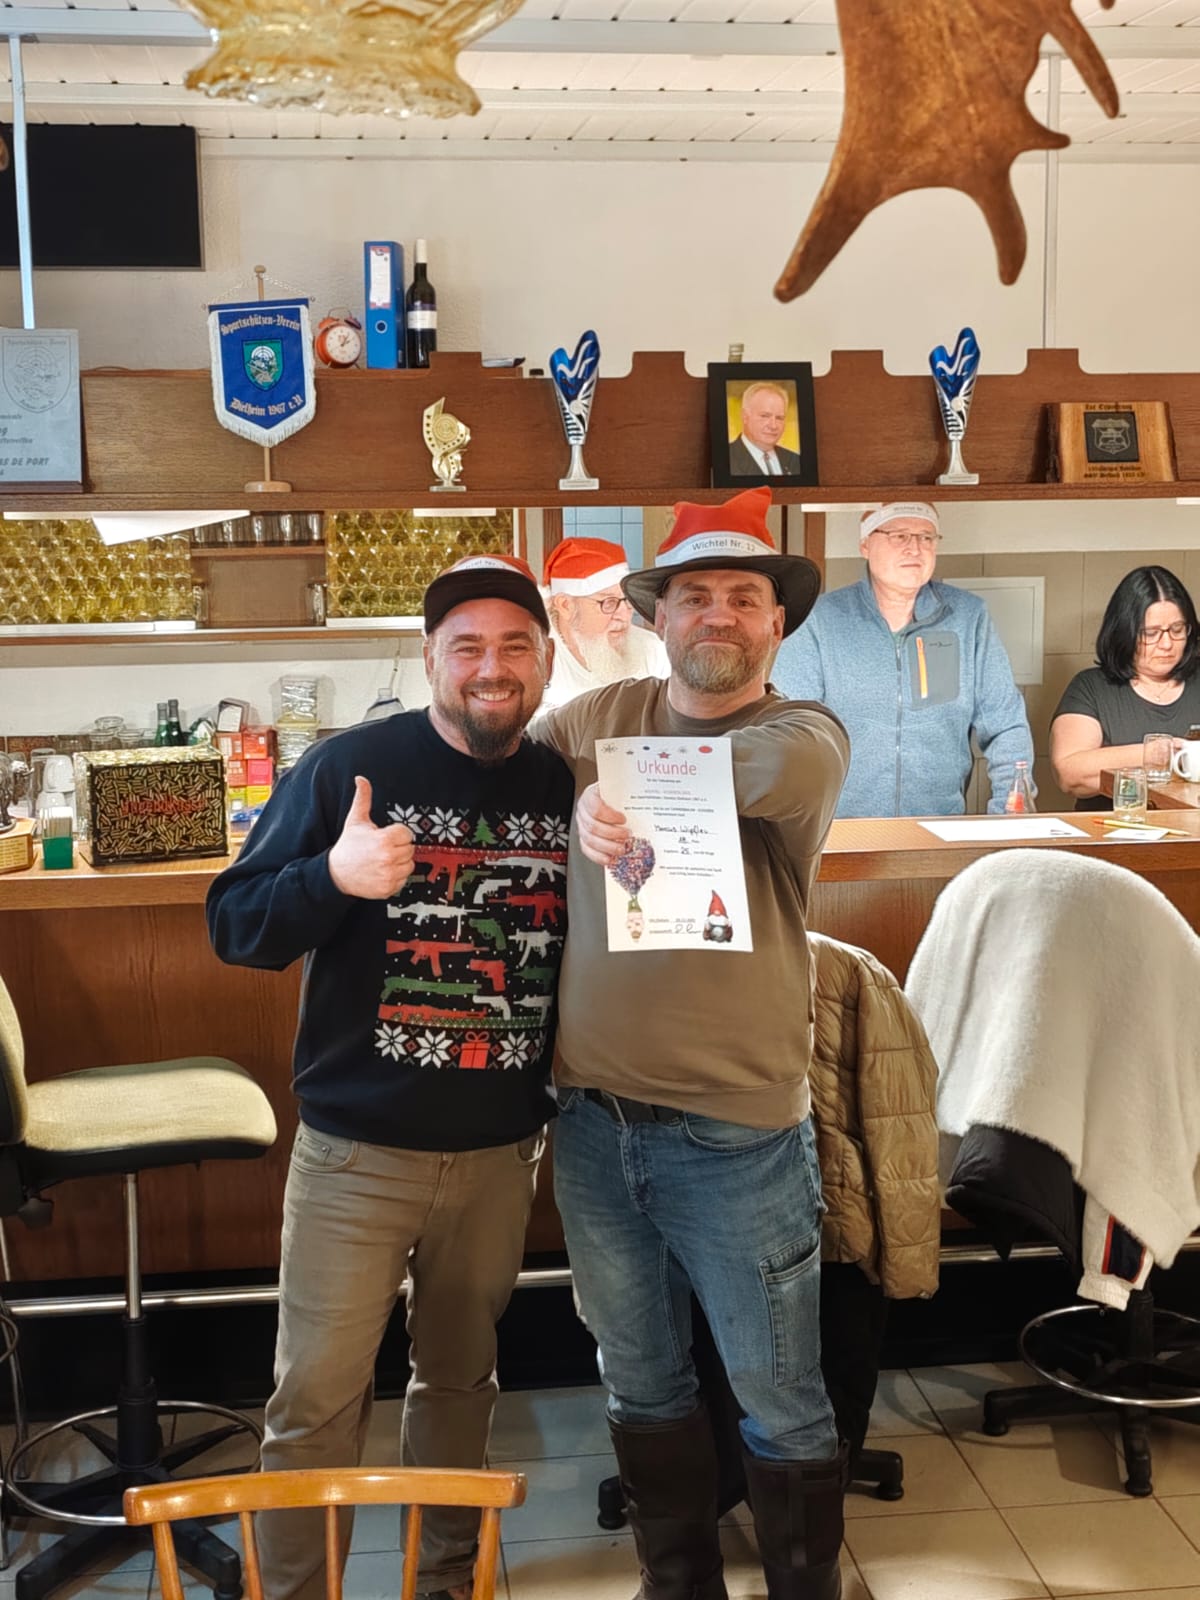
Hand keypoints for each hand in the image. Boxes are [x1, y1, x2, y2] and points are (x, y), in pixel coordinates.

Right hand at [327, 777, 414, 898]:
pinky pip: (404, 880)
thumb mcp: (355, 820)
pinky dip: (396, 877)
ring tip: (382, 860)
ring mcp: (389, 875)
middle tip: (382, 849)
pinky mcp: (389, 888)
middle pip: (410, 849)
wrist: (337, 874)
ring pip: (409, 865)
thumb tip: (361, 779)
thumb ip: (363, 798)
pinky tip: (382, 872)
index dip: (396, 834)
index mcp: (384, 840)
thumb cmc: (348, 846)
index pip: (406, 834)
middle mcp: (388, 858)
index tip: (385, 837)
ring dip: (399, 862)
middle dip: (398, 848)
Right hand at [576, 783, 629, 866]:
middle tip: (627, 835)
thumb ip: (627, 793)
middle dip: (612, 834)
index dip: (609, 816)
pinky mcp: (584, 839)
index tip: (624, 819)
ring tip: (622, 849)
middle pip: (593, 826)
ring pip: (589, 840)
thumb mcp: (621, 788)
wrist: (609, 798)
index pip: (595, 807)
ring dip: (607, 847)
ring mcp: (582, 826)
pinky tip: (610, 858)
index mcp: (590, 795)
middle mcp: (583, 811)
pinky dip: (598, 856)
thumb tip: (644, 801)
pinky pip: (587, 850)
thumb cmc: (615, 794)